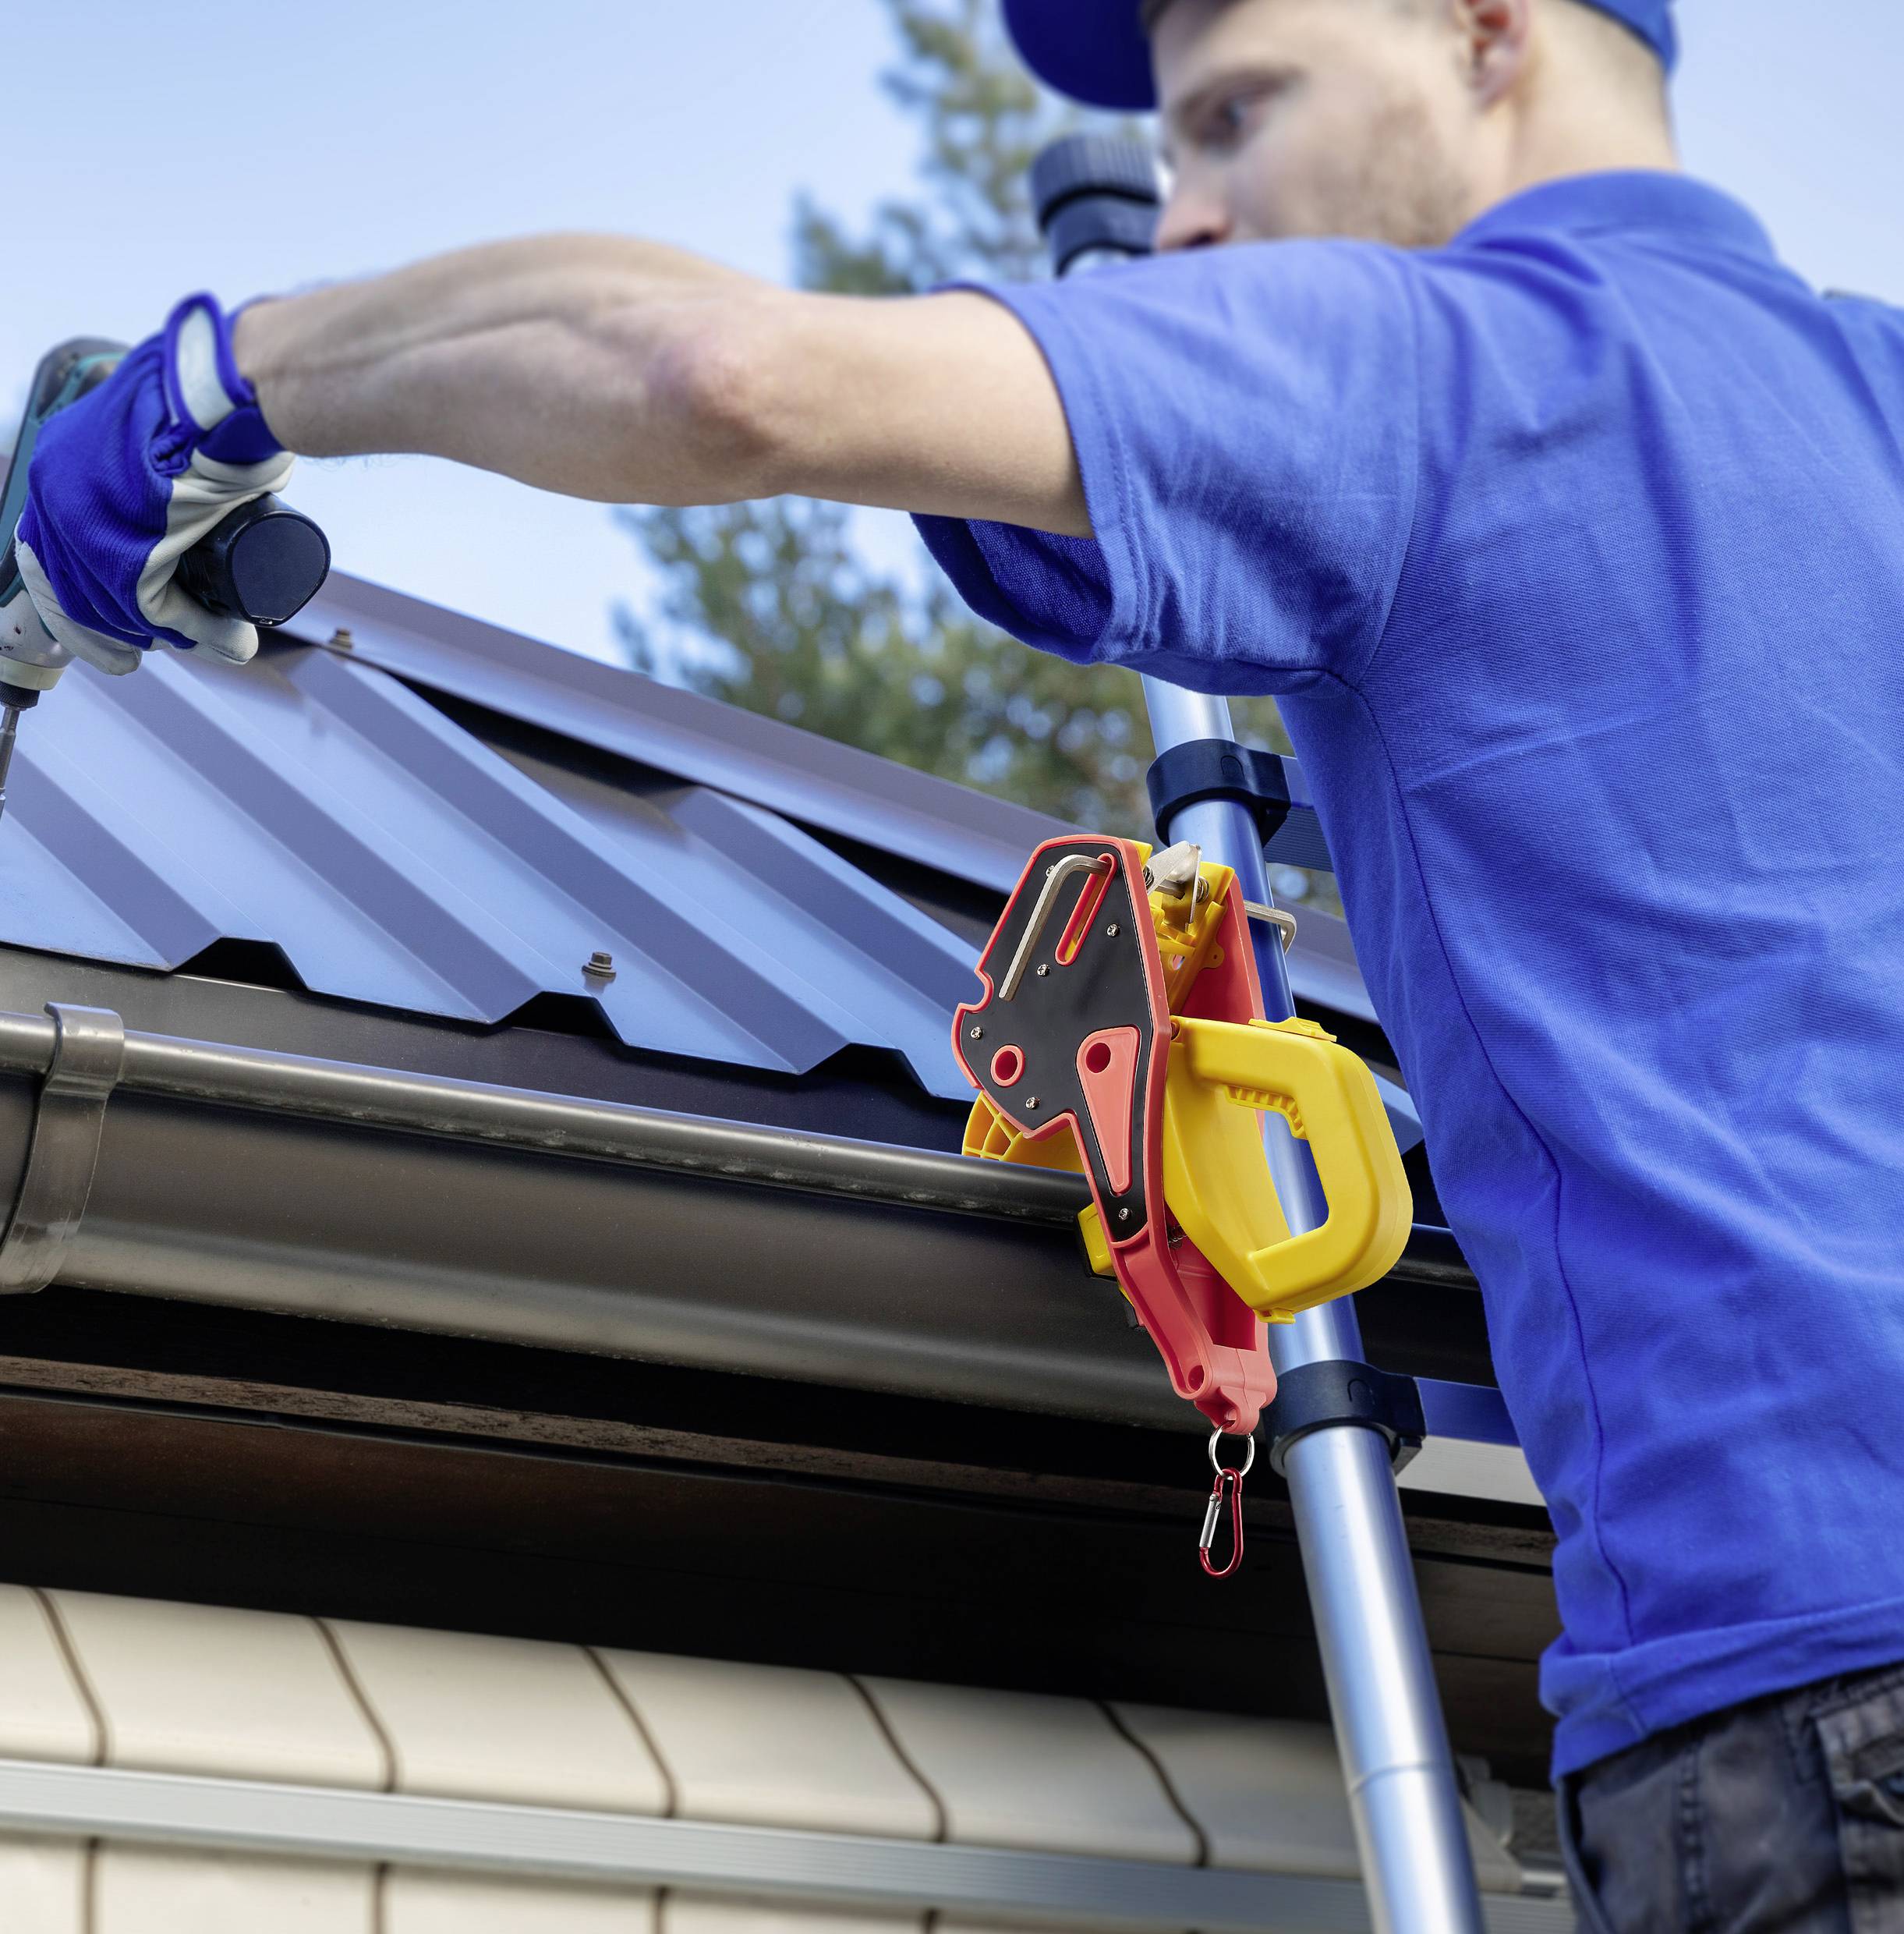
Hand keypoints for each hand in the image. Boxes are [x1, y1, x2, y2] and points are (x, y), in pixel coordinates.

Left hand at [14, 294, 294, 674]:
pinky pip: (149, 606)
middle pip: (70, 584)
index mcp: (60, 461)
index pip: (48, 545)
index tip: (104, 621)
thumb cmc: (210, 402)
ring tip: (212, 640)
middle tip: (134, 655)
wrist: (230, 395)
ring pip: (109, 602)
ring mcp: (84, 522)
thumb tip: (190, 500)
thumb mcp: (166, 433)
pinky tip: (221, 636)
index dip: (74, 592)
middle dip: (103, 630)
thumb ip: (163, 463)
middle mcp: (56, 491)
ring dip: (164, 632)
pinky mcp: (122, 551)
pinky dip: (189, 628)